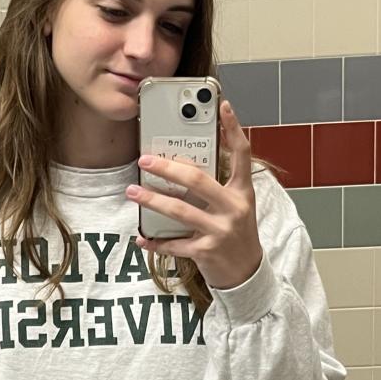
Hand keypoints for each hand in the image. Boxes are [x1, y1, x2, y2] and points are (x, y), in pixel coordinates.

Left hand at [125, 99, 262, 290]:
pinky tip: (142, 237)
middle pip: (198, 180)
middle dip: (167, 168)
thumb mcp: (236, 206)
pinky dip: (155, 241)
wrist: (247, 273)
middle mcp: (234, 208)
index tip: (222, 106)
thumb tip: (182, 166)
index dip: (234, 128)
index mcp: (243, 192)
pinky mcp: (206, 251)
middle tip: (145, 160)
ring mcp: (220, 230)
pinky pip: (174, 243)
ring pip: (180, 210)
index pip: (242, 154)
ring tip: (133, 192)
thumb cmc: (237, 234)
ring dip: (152, 200)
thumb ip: (217, 186)